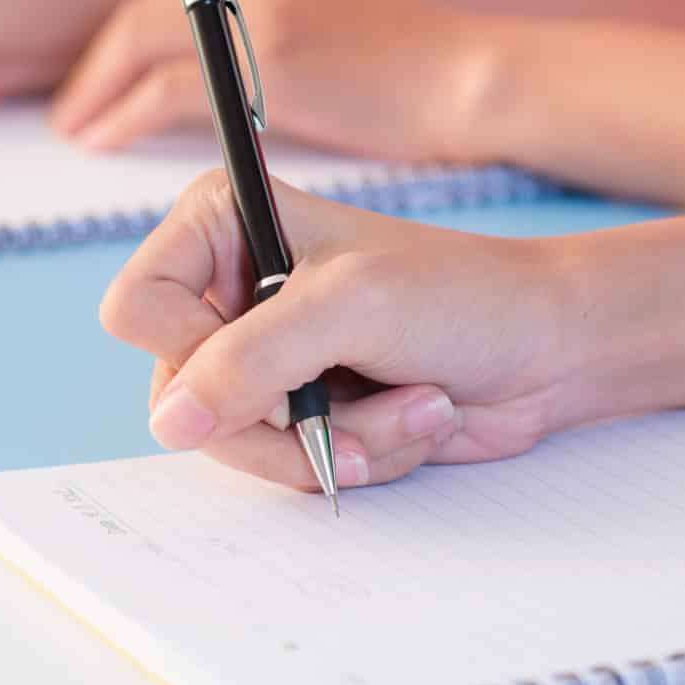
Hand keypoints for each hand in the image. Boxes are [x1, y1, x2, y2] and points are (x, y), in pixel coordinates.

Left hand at [53, 0, 501, 160]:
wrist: (483, 80)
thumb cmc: (427, 84)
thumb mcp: (343, 43)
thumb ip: (284, 53)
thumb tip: (244, 96)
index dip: (123, 35)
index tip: (97, 74)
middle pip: (139, 11)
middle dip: (95, 61)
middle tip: (69, 109)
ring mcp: (261, 20)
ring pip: (139, 42)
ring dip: (97, 88)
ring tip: (75, 131)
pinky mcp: (268, 68)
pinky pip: (166, 89)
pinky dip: (125, 115)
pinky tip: (104, 143)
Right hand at [101, 171, 584, 491]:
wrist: (548, 348)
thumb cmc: (461, 295)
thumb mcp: (349, 310)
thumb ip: (249, 361)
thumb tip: (171, 423)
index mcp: (219, 222)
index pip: (136, 306)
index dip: (192, 348)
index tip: (273, 352)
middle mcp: (226, 285)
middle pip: (177, 393)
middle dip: (281, 413)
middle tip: (357, 393)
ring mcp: (259, 352)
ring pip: (230, 440)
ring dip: (330, 440)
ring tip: (405, 404)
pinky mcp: (296, 406)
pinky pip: (281, 463)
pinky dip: (350, 455)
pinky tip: (405, 417)